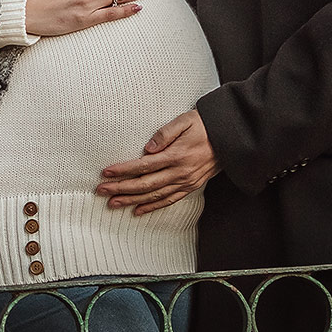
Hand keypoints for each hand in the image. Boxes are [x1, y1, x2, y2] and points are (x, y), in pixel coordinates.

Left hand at [96, 110, 218, 214]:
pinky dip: (152, 207)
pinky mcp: (191, 186)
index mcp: (176, 155)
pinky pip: (169, 200)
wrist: (230, 138)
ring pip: (155, 196)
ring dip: (132, 200)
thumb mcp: (184, 121)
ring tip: (113, 203)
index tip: (106, 172)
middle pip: (145, 184)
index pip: (143, 166)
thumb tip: (147, 149)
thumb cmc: (204, 125)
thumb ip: (165, 133)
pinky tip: (138, 210)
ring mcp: (186, 182)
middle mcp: (180, 172)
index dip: (123, 170)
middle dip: (121, 188)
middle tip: (101, 190)